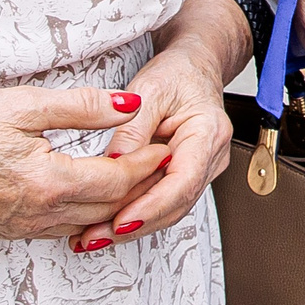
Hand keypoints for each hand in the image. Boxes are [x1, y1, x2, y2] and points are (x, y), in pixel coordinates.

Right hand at [0, 86, 171, 240]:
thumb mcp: (25, 105)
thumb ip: (84, 107)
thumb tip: (132, 106)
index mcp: (50, 183)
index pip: (118, 179)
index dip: (147, 163)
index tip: (167, 146)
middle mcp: (42, 215)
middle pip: (111, 207)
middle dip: (142, 186)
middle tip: (165, 164)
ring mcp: (26, 228)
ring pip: (90, 222)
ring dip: (118, 204)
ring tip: (140, 179)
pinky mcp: (12, 231)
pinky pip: (65, 228)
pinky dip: (90, 213)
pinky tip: (96, 197)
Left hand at [75, 35, 239, 252]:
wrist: (194, 67)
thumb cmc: (178, 74)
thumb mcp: (149, 90)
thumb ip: (132, 128)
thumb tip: (113, 163)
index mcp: (208, 133)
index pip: (183, 182)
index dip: (151, 207)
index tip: (120, 221)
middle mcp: (212, 157)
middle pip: (176, 204)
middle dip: (135, 225)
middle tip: (94, 236)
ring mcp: (201, 170)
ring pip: (169, 209)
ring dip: (132, 226)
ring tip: (92, 237)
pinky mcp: (185, 176)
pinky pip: (163, 201)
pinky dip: (136, 214)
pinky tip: (106, 224)